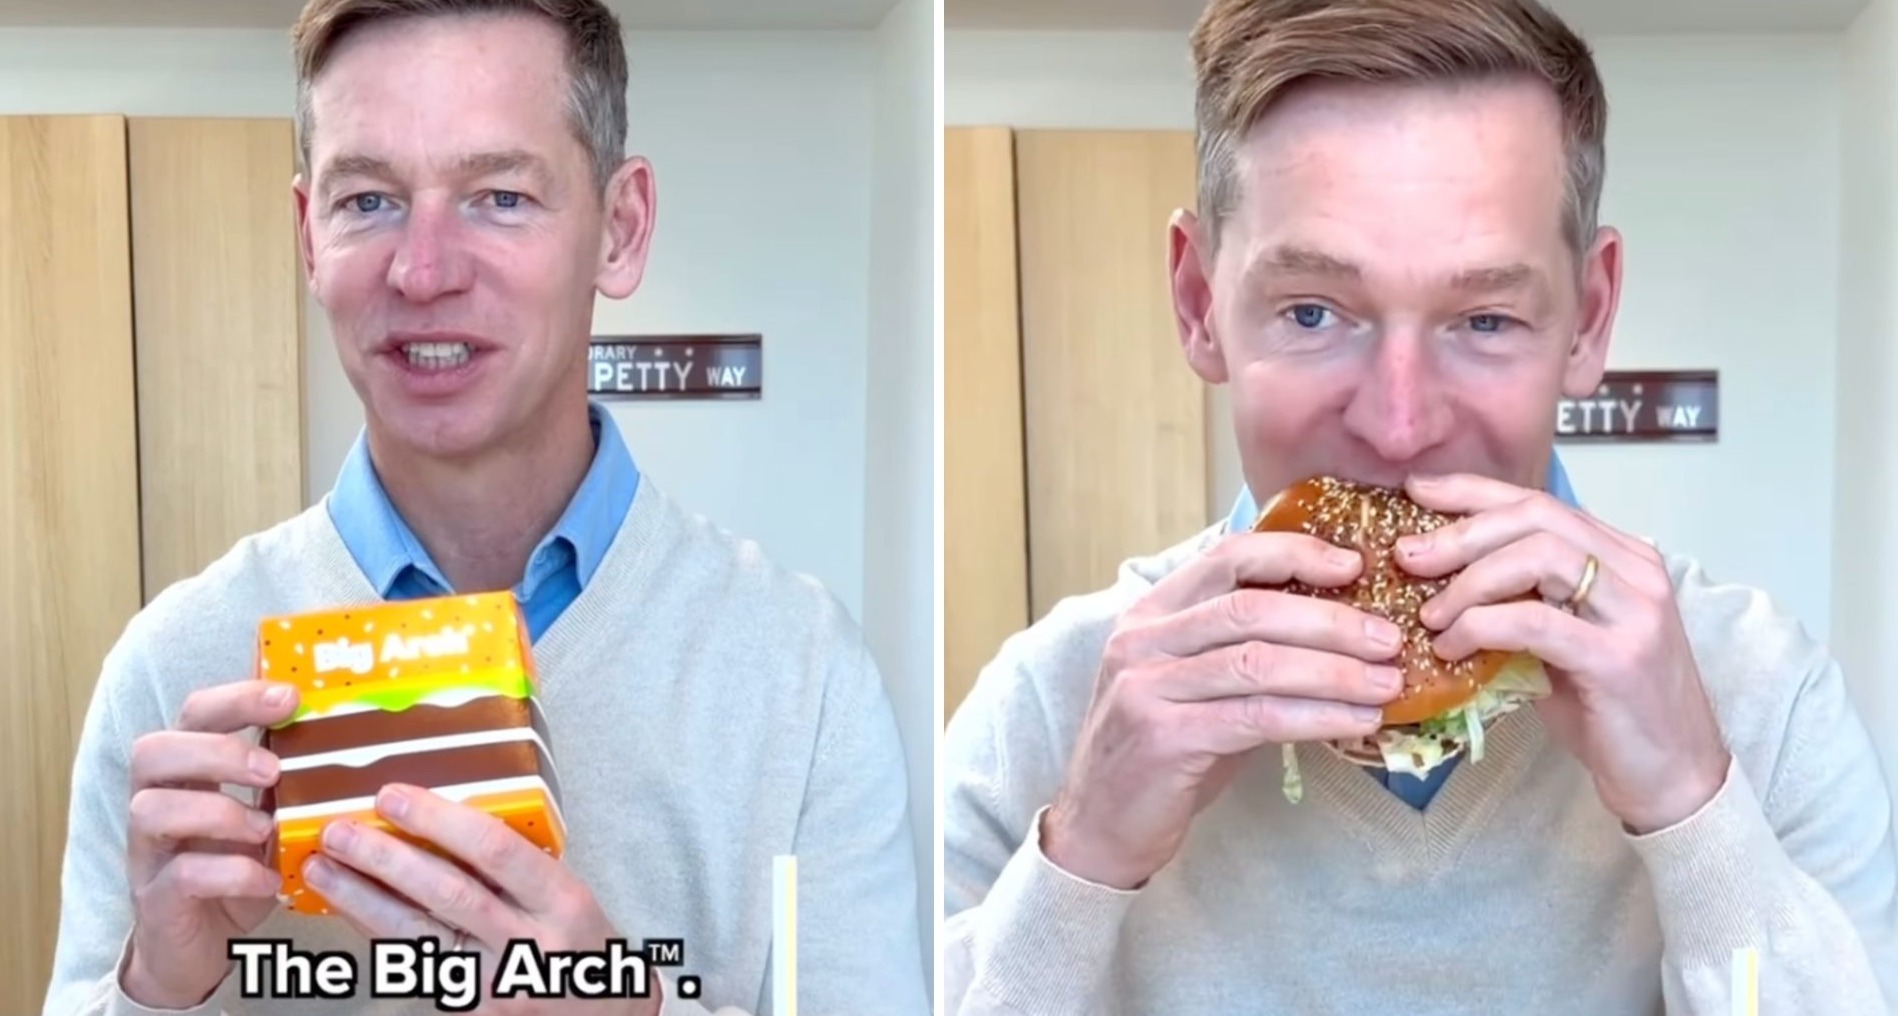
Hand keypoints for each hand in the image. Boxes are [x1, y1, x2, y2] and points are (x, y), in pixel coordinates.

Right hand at [121, 680, 296, 1008]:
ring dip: (218, 812)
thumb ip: (292, 782)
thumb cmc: (237, 868)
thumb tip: (359, 742)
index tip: (289, 696)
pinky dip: (232, 873)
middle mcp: (157, 802)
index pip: (195, 714)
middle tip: (273, 769)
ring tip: (266, 828)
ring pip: (150, 809)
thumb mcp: (271, 818)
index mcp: (188, 772)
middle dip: (217, 750)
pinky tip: (268, 880)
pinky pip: (181, 875)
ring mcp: (149, 852)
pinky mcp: (156, 899)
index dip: (237, 698)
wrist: (198, 948)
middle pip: (153, 751)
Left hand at [306, 785, 658, 1015]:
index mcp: (561, 901)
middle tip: (340, 829)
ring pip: (417, 934)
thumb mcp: (568, 895)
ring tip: (321, 867)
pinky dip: (373, 931)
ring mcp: (492, 982)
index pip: (496, 851)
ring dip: (361, 898)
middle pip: (448, 893)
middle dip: (386, 858)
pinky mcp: (465, 1008)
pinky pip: (411, 962)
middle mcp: (527, 943)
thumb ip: (518, 863)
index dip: (439, 820)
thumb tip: (443, 815)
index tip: (394, 795)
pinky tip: (345, 907)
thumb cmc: (581, 945)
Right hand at [1043, 531, 1404, 889]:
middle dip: (1331, 620)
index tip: (1353, 565)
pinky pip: (1257, 716)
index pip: (1227, 558)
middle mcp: (1142, 640)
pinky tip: (1356, 721)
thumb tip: (1344, 633)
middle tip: (1389, 637)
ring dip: (1335, 671)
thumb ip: (1246, 652)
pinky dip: (1316, 715)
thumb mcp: (1196, 686)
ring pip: (1258, 662)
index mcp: (1151, 613)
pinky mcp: (1165, 738)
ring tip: (1387, 682)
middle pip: (1251, 609)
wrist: (1101, 825)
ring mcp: (1147, 687)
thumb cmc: (1163, 751)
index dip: (1295, 553)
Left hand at [1397, 473, 1729, 832]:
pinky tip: (1452, 648)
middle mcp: (1635, 571)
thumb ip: (1520, 600)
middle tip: (1408, 557)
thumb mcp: (1558, 641)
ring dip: (1469, 581)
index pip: (1539, 501)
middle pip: (1535, 517)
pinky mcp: (1618, 657)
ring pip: (1537, 556)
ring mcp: (1633, 611)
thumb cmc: (1608, 710)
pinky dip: (1481, 626)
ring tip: (1431, 615)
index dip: (1472, 491)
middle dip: (1460, 531)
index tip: (1416, 492)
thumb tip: (1437, 577)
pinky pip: (1534, 620)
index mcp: (1621, 557)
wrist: (1671, 778)